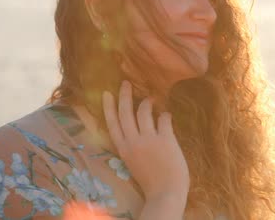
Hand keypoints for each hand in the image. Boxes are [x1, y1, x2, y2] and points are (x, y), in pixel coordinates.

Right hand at [102, 80, 190, 201]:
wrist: (166, 192)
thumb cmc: (152, 180)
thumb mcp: (134, 162)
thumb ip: (133, 146)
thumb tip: (138, 129)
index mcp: (123, 149)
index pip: (112, 123)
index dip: (109, 107)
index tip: (107, 93)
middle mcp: (133, 142)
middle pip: (125, 113)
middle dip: (125, 95)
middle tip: (126, 82)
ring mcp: (149, 139)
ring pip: (144, 111)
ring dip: (147, 102)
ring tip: (151, 99)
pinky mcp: (165, 138)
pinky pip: (163, 118)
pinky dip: (165, 114)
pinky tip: (167, 115)